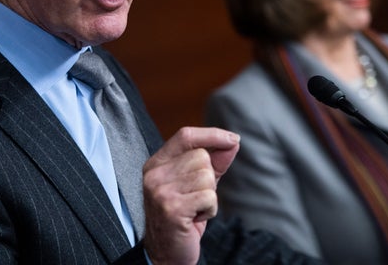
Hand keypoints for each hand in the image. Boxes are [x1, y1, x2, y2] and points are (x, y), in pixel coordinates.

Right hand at [142, 126, 239, 264]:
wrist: (166, 253)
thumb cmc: (183, 217)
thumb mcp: (197, 184)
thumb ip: (214, 161)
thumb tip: (232, 141)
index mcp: (157, 163)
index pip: (186, 136)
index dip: (212, 134)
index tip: (233, 139)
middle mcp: (154, 174)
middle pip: (201, 157)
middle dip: (209, 178)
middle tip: (195, 198)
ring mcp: (161, 190)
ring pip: (207, 177)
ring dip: (209, 196)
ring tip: (194, 209)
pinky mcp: (172, 207)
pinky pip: (209, 197)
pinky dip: (210, 209)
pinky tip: (195, 218)